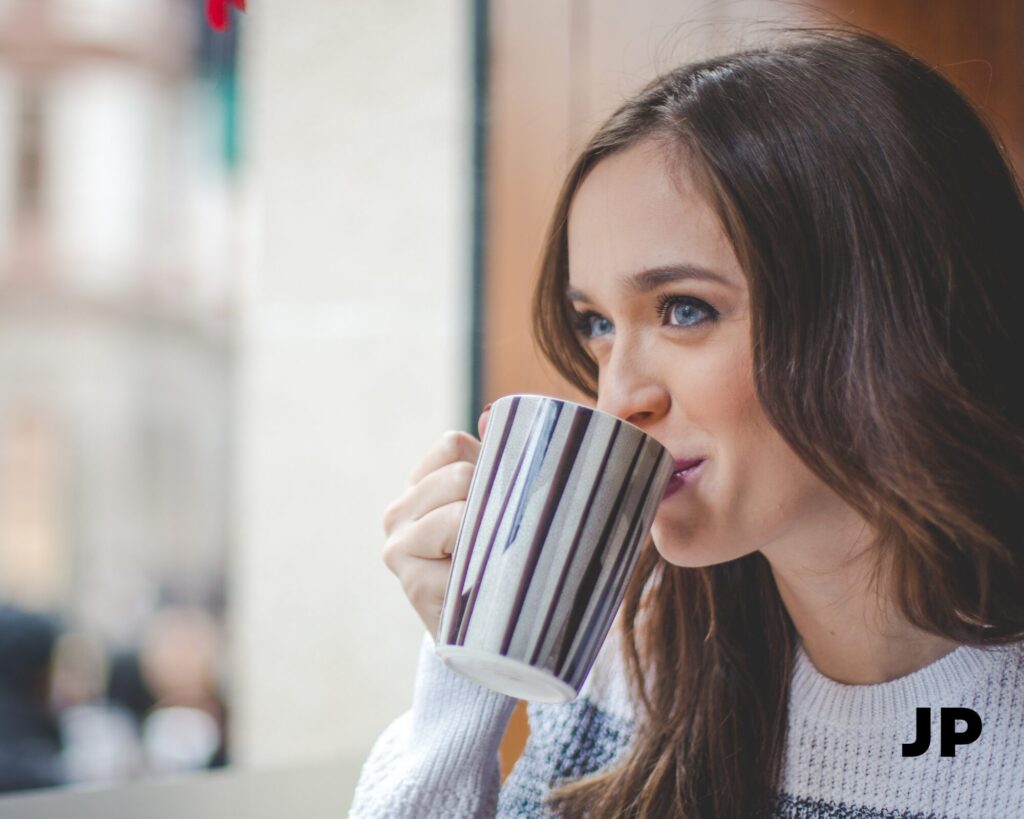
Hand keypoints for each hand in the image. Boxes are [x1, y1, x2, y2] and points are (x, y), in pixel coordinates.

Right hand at [381, 406, 492, 635]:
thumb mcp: (493, 505)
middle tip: (508, 533)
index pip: (453, 446)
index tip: (504, 495)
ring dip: (492, 535)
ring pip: (463, 514)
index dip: (489, 464)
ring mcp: (399, 549)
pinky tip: (486, 583)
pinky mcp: (414, 585)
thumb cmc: (494, 558)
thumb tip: (490, 415)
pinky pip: (464, 558)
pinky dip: (486, 569)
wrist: (486, 633)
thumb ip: (493, 460)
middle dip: (495, 500)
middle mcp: (397, 512)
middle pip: (462, 476)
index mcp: (417, 485)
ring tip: (497, 558)